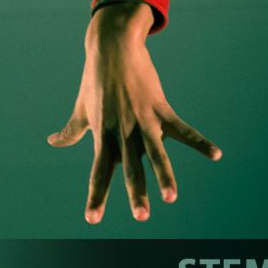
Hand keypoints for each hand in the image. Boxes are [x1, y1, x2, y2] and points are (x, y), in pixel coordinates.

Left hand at [46, 1, 220, 223]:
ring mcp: (142, 121)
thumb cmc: (94, 81)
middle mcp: (123, 133)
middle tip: (140, 217)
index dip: (96, 196)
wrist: (112, 48)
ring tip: (171, 197)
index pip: (98, 172)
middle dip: (136, 192)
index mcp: (103, 136)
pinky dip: (200, 142)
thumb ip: (71, 131)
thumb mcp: (82, 108)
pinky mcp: (160, 109)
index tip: (92, 219)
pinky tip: (216, 154)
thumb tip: (52, 142)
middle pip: (130, 168)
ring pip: (156, 153)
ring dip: (165, 175)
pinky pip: (183, 129)